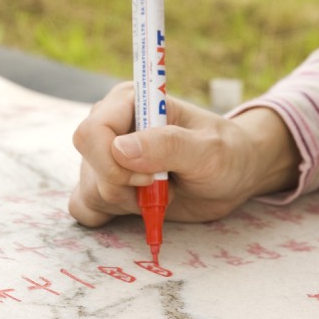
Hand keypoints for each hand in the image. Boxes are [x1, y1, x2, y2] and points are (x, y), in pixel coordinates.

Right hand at [68, 82, 299, 226]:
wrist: (234, 175)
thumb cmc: (226, 153)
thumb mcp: (209, 149)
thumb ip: (169, 145)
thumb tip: (119, 149)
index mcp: (129, 102)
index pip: (92, 132)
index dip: (114, 162)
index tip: (151, 176)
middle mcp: (111, 126)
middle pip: (89, 165)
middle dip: (126, 187)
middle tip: (164, 184)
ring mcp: (105, 157)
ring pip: (88, 192)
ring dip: (126, 204)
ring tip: (161, 192)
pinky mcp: (107, 184)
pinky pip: (84, 208)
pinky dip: (112, 216)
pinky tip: (142, 208)